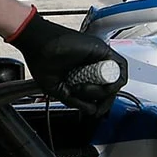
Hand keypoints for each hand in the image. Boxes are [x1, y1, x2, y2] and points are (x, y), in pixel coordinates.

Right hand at [7, 15, 126, 116]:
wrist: (37, 45)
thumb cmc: (42, 61)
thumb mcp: (58, 90)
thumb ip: (75, 101)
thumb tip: (92, 111)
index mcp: (84, 74)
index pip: (102, 91)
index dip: (101, 103)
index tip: (94, 111)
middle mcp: (93, 65)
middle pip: (112, 87)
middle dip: (105, 101)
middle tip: (94, 106)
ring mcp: (99, 58)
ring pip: (117, 79)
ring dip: (105, 92)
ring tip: (85, 90)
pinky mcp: (103, 50)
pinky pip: (119, 67)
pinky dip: (113, 80)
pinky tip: (97, 85)